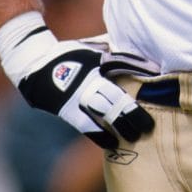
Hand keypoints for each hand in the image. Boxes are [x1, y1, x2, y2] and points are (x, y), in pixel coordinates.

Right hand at [0, 12, 153, 148]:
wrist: (35, 66)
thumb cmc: (70, 55)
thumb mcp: (94, 48)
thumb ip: (116, 53)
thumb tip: (142, 58)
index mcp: (96, 63)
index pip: (122, 66)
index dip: (139, 71)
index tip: (157, 78)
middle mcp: (89, 81)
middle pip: (116, 98)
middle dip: (133, 112)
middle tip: (149, 125)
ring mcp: (78, 97)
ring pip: (103, 114)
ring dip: (121, 125)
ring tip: (137, 136)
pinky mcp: (68, 111)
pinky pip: (86, 126)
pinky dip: (100, 135)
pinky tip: (113, 143)